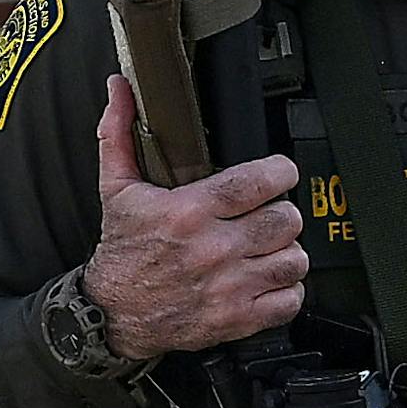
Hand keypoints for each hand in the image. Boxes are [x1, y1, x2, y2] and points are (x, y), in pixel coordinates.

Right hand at [81, 60, 307, 358]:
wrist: (112, 314)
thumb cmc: (122, 250)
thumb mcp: (116, 187)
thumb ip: (119, 132)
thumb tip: (118, 88)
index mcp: (189, 212)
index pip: (261, 181)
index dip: (280, 172)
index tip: (277, 175)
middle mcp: (213, 249)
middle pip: (286, 219)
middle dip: (281, 212)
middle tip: (266, 214)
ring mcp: (229, 287)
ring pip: (294, 259)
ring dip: (286, 251)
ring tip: (267, 247)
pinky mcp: (237, 319)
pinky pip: (290, 300)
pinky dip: (286, 290)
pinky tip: (267, 278)